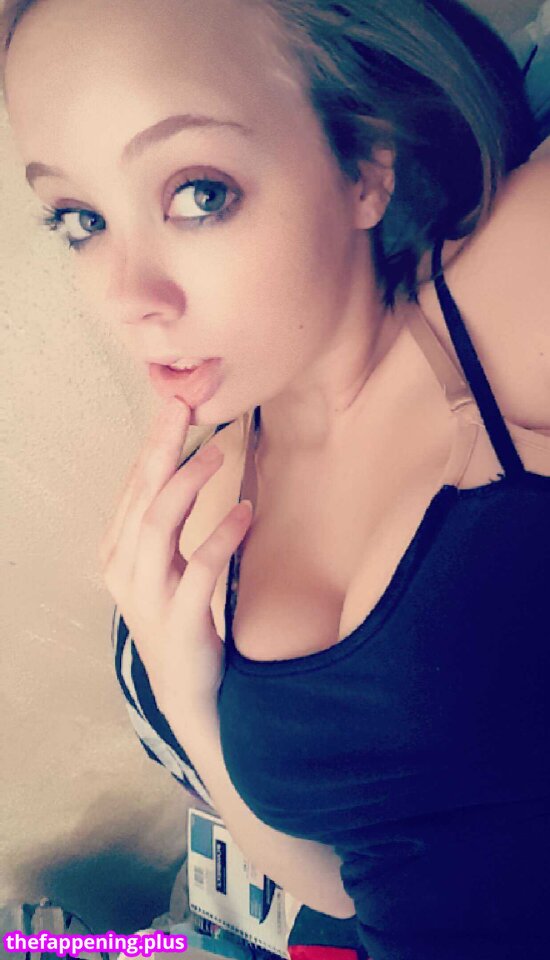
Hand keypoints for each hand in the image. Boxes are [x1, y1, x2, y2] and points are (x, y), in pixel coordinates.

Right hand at [98, 397, 252, 721]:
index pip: (134, 488)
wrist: (187, 692)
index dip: (154, 445)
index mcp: (118, 553)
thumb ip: (167, 523)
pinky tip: (245, 513)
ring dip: (189, 482)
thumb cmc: (179, 619)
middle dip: (162, 447)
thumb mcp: (163, 567)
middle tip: (186, 407)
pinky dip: (222, 535)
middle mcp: (124, 570)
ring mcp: (148, 596)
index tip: (176, 406)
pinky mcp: (179, 619)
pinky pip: (200, 568)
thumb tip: (188, 465)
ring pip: (159, 524)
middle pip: (142, 495)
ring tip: (219, 452)